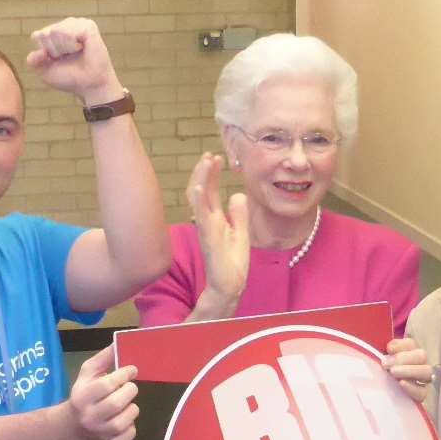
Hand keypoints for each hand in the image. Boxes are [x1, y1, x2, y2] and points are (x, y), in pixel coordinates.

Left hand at [27, 18, 123, 104]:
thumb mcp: (46, 72)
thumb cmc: (71, 78)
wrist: (90, 86)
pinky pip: (68, 32)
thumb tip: (36, 52)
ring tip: (77, 53)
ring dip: (64, 48)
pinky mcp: (88, 26)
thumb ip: (33, 62)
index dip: (45, 52)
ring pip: (56, 31)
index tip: (58, 61)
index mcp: (55, 33)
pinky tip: (82, 48)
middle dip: (55, 50)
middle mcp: (66, 25)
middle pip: (46, 33)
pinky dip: (72, 45)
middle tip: (70, 58)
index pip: (38, 36)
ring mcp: (78, 24)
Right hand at [69, 345, 138, 439]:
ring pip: (125, 420)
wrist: (73, 426)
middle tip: (130, 387)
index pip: (106, 385)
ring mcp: (101, 432)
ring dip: (132, 408)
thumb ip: (103, 359)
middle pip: (117, 403)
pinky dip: (132, 427)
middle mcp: (90, 416)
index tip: (132, 370)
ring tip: (127, 404)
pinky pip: (128, 436)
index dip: (123, 375)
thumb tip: (118, 343)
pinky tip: (126, 420)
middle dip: (129, 391)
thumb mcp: (87, 374)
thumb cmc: (83, 394)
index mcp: (82, 396)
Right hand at [190, 152, 250, 315]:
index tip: (214, 156)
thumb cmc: (232, 261)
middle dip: (204, 172)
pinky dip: (200, 204)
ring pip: (200, 201)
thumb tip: (238, 194)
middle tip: (209, 154)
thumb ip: (238, 214)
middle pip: (202, 191)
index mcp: (215, 218)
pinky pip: (203, 219)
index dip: (210, 174)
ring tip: (204, 163)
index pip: (210, 191)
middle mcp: (208, 222)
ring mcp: (207, 230)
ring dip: (201, 181)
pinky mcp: (210, 240)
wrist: (230, 285)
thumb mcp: (240, 232)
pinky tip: (200, 189)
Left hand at [383, 337, 432, 402]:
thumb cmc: (382, 374)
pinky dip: (412, 387)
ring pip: (426, 371)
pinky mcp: (422, 395)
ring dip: (409, 370)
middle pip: (421, 356)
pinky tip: (401, 384)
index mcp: (409, 353)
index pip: (410, 344)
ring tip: (393, 372)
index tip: (388, 349)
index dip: (400, 345)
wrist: (380, 397)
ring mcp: (423, 380)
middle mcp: (420, 364)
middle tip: (386, 364)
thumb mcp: (382, 362)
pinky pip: (423, 391)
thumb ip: (387, 354)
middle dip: (402, 358)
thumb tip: (391, 348)